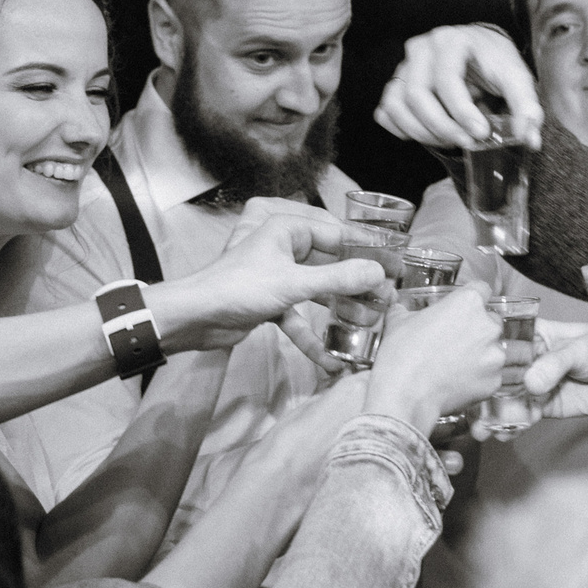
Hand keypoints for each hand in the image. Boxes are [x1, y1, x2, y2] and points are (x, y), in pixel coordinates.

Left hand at [149, 199, 385, 360]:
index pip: (337, 234)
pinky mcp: (269, 301)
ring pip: (317, 289)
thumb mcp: (294, 283)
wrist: (194, 318)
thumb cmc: (240, 288)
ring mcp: (276, 275)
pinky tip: (330, 360)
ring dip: (339, 308)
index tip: (393, 266)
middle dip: (356, 284)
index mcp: (286, 227)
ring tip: (369, 323)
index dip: (366, 251)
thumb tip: (378, 274)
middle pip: (329, 263)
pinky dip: (311, 335)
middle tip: (385, 298)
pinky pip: (298, 315)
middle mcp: (283, 246)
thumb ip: (338, 279)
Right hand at [363, 285, 505, 431]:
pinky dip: (479, 377)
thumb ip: (408, 310)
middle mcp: (488, 326)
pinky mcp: (495, 381)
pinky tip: (457, 381)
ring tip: (454, 364)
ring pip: (493, 349)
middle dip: (476, 329)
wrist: (405, 395)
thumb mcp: (398, 321)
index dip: (470, 300)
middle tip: (454, 341)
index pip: (481, 290)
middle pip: (490, 321)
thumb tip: (401, 309)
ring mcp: (495, 355)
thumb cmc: (402, 356)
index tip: (463, 309)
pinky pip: (491, 375)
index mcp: (468, 303)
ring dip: (480, 354)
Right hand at [374, 24, 543, 150]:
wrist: (479, 52)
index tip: (481, 133)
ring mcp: (404, 67)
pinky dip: (402, 129)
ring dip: (423, 132)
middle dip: (442, 126)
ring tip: (451, 140)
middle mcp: (421, 49)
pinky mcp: (395, 85)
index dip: (462, 111)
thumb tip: (529, 139)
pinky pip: (386, 112)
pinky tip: (427, 134)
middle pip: (417, 94)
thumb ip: (526, 105)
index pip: (446, 79)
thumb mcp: (516, 77)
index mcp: (451, 41)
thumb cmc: (495, 63)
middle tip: (467, 143)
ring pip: (398, 105)